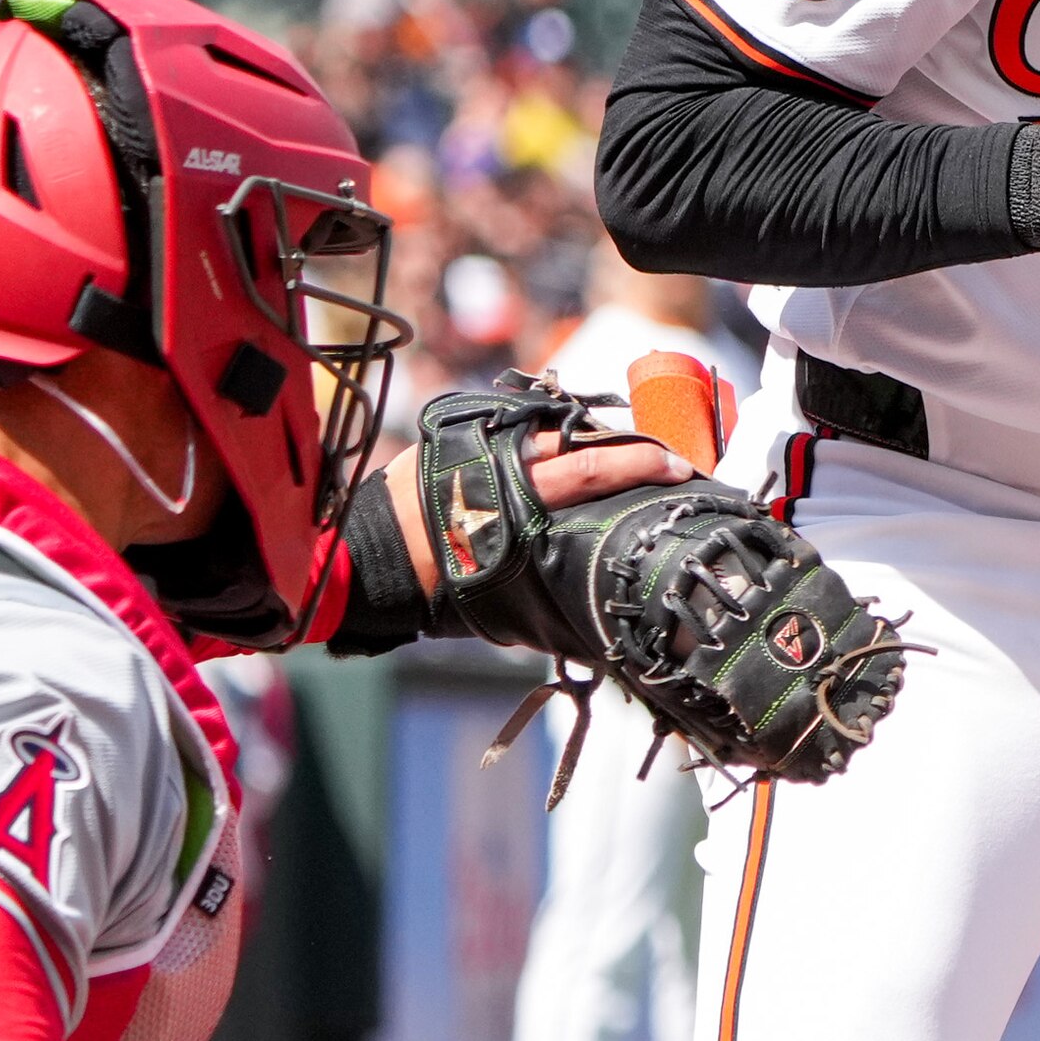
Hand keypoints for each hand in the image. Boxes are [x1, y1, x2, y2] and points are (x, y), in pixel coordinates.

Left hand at [368, 434, 685, 594]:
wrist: (359, 561)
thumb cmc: (426, 591)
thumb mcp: (493, 603)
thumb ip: (545, 595)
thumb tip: (595, 614)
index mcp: (515, 495)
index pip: (595, 468)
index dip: (643, 465)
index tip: (680, 469)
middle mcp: (496, 458)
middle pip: (579, 435)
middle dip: (624, 446)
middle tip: (658, 460)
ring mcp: (472, 440)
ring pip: (544, 426)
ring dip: (582, 438)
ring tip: (614, 454)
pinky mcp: (452, 434)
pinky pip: (509, 429)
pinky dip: (539, 437)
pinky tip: (559, 451)